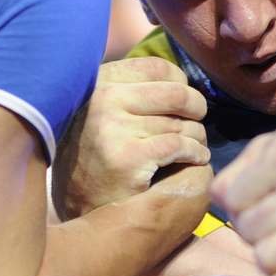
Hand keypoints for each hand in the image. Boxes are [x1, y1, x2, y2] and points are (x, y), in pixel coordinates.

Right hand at [52, 57, 210, 220]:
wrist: (77, 210)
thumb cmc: (95, 160)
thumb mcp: (99, 114)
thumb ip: (128, 91)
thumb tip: (179, 80)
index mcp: (98, 83)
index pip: (156, 66)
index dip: (179, 82)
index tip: (182, 101)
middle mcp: (103, 100)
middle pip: (176, 92)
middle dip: (196, 108)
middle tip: (197, 121)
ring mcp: (114, 128)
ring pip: (182, 124)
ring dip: (197, 136)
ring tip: (194, 147)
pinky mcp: (129, 157)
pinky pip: (181, 146)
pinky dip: (196, 153)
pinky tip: (196, 159)